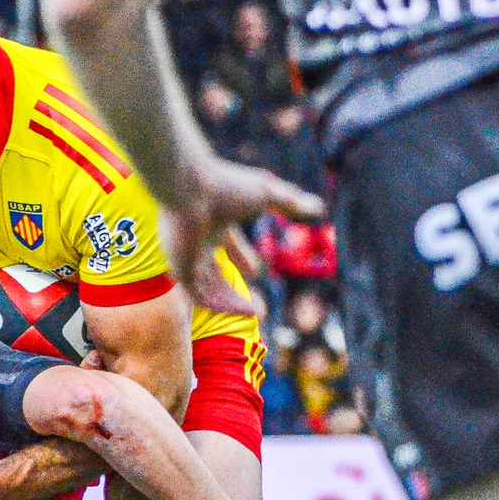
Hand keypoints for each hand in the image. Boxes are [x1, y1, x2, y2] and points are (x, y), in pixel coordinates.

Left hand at [160, 158, 325, 317]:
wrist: (191, 188)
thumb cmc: (226, 186)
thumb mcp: (266, 193)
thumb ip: (291, 202)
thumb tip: (319, 208)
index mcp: (214, 222)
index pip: (228, 246)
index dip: (243, 259)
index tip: (257, 272)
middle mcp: (199, 241)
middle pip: (216, 273)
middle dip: (237, 289)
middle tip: (259, 306)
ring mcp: (187, 256)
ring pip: (208, 288)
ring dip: (233, 302)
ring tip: (257, 312)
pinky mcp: (179, 268)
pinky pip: (197, 295)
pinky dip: (219, 304)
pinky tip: (240, 310)